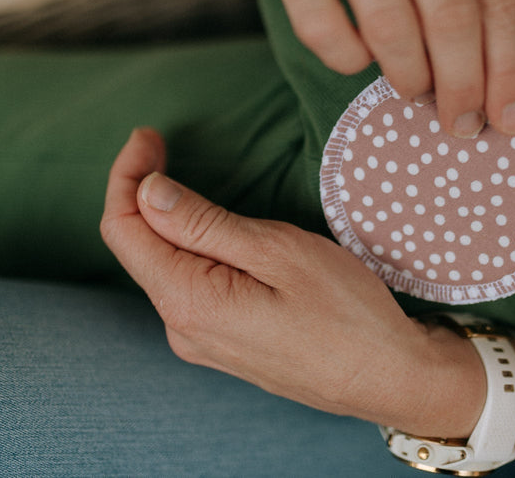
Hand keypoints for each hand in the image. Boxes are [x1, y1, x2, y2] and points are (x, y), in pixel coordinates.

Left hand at [100, 128, 485, 436]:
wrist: (391, 379)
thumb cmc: (347, 312)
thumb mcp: (278, 251)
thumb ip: (204, 223)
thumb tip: (147, 191)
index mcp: (188, 302)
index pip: (123, 230)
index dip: (126, 175)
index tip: (148, 135)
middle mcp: (182, 328)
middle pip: (140, 249)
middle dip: (143, 192)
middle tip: (165, 144)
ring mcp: (202, 342)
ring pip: (165, 268)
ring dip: (168, 221)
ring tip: (190, 180)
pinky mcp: (224, 346)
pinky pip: (190, 289)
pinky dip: (190, 249)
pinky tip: (215, 232)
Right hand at [238, 0, 514, 137]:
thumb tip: (498, 90)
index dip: (508, 66)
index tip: (510, 118)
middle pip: (451, 15)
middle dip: (463, 85)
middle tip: (461, 122)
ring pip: (391, 26)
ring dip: (409, 76)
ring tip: (412, 88)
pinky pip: (325, 29)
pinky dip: (348, 61)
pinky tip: (356, 59)